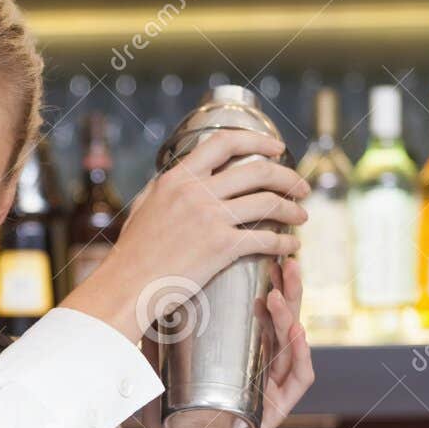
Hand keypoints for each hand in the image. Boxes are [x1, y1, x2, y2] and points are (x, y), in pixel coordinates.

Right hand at [59, 128, 309, 344]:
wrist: (126, 286)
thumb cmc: (132, 253)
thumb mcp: (144, 206)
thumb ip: (165, 187)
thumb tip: (178, 174)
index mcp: (178, 178)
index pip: (225, 142)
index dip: (257, 140)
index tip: (277, 148)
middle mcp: (196, 192)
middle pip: (258, 170)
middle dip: (288, 176)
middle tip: (301, 187)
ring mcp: (210, 218)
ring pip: (268, 203)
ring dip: (292, 209)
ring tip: (302, 216)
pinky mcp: (221, 247)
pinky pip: (265, 239)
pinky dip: (285, 242)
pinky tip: (292, 246)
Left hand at [138, 253, 314, 427]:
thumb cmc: (170, 420)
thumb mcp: (157, 370)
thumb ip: (150, 340)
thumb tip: (136, 300)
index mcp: (241, 354)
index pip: (259, 311)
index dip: (266, 282)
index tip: (263, 254)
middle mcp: (261, 366)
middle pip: (282, 320)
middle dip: (287, 288)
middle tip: (286, 259)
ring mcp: (271, 386)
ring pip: (291, 344)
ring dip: (290, 314)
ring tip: (282, 290)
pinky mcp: (276, 409)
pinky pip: (296, 379)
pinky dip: (299, 355)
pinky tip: (296, 333)